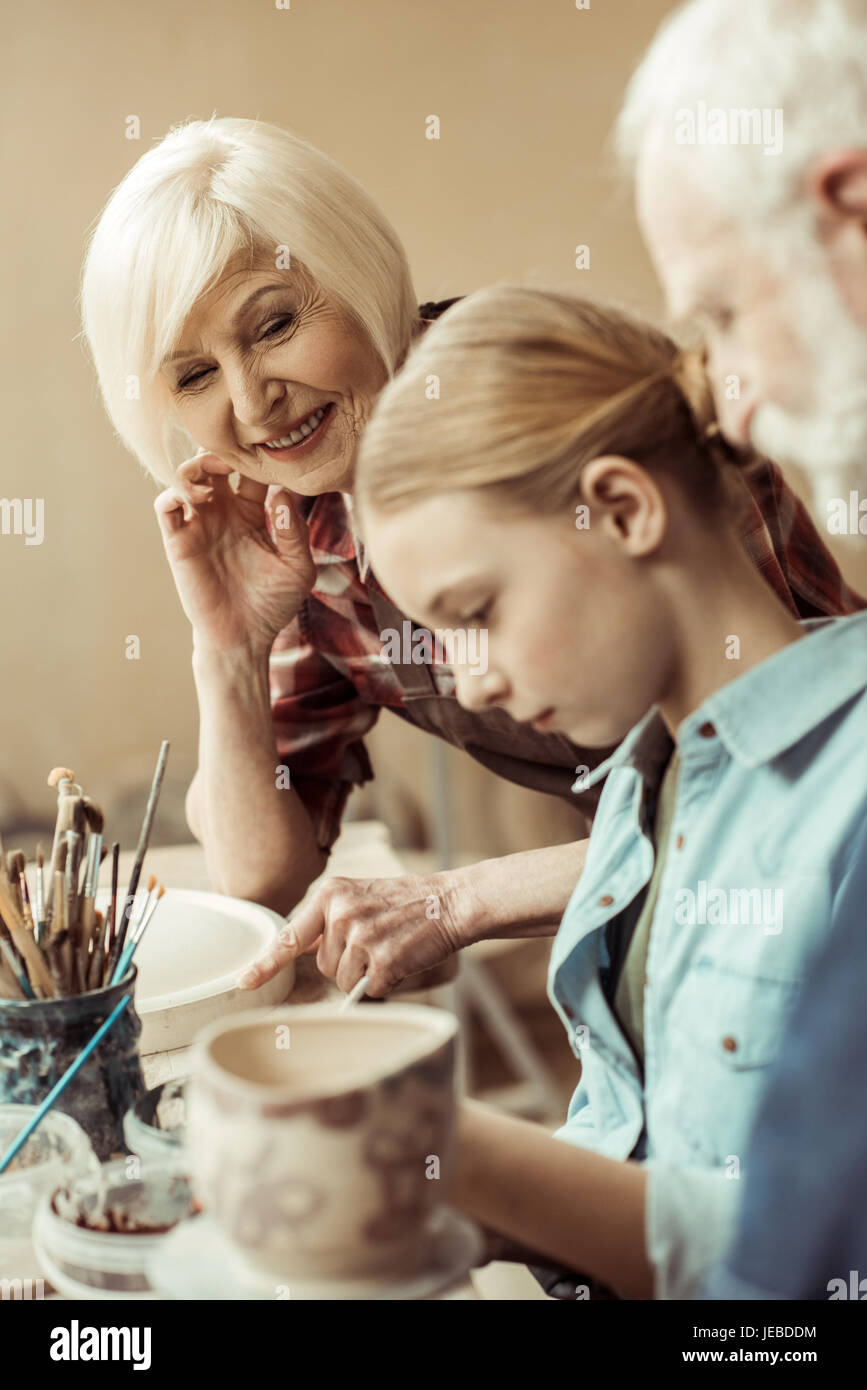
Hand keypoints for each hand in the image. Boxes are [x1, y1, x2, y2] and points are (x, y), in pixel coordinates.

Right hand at [154, 452, 315, 655]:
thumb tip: (281, 494)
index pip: (250, 470)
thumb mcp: (297, 568)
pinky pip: (166, 505)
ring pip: (187, 475)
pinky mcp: (179, 541)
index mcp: (252, 511)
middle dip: (222, 451)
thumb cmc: (273, 603)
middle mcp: (223, 511)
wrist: (244, 636)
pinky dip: (174, 493)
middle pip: (214, 462)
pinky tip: (197, 501)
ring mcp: (199, 524)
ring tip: (213, 481)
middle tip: (234, 457)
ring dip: (196, 467)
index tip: (268, 454)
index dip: (256, 457)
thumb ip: (295, 532)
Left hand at [238, 873, 466, 996]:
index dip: (266, 963)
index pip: (290, 934)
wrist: (451, 901)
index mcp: (330, 893)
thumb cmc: (407, 903)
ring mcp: (361, 936)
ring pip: (344, 980)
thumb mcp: (360, 896)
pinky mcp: (382, 960)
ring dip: (365, 975)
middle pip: (323, 965)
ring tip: (391, 948)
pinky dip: (386, 983)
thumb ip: (330, 918)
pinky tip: (401, 960)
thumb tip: (299, 950)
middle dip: (347, 963)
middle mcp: (340, 913)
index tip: (245, 981)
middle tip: (377, 941)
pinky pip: (369, 989)